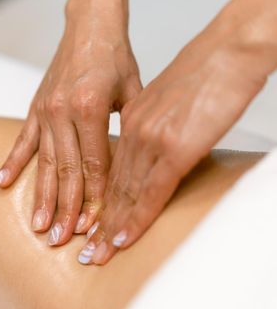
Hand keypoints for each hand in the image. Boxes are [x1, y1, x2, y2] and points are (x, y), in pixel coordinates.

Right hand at [0, 0, 141, 245]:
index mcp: (91, 107)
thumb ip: (127, 132)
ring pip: (44, 162)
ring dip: (41, 196)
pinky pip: (22, 140)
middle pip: (65, 170)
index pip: (93, 164)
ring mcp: (45, 111)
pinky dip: (12, 163)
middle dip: (64, 208)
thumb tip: (128, 174)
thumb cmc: (114, 57)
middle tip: (59, 239)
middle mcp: (63, 111)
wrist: (89, 26)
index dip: (94, 198)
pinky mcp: (34, 108)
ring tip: (37, 225)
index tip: (92, 226)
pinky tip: (2, 183)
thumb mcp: (133, 92)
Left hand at [79, 0, 276, 264]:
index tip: (85, 225)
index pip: (109, 170)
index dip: (96, 201)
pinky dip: (134, 219)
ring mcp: (151, 140)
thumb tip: (152, 151)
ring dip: (108, 228)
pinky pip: (149, 192)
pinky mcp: (173, 148)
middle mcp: (134, 132)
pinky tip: (121, 239)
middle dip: (93, 223)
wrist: (229, 52)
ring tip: (95, 256)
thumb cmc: (205, 75)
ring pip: (123, 194)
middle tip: (79, 251)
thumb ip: (154, 127)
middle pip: (110, 187)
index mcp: (131, 121)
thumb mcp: (167, 103)